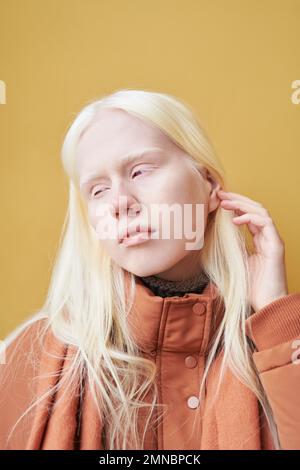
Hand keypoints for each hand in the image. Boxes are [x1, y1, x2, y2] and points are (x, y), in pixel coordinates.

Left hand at [217, 189, 288, 310]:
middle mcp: (266, 237)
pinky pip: (266, 222)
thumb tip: (207, 243)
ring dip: (242, 204)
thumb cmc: (250, 288)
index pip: (248, 215)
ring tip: (225, 203)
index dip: (234, 205)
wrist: (266, 304)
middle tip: (219, 194)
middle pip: (254, 208)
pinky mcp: (276, 245)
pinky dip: (250, 218)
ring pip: (261, 211)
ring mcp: (273, 240)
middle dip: (236, 199)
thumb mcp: (233, 264)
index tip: (217, 200)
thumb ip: (226, 251)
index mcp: (258, 240)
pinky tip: (235, 220)